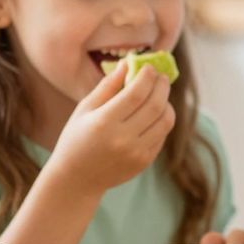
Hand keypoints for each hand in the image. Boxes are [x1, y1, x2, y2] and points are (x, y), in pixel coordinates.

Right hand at [45, 63, 174, 196]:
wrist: (77, 179)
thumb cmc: (76, 138)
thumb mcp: (85, 109)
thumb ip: (107, 86)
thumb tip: (127, 63)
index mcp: (104, 122)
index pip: (137, 93)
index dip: (147, 76)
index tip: (149, 66)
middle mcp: (123, 139)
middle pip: (155, 104)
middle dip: (161, 85)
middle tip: (160, 76)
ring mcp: (136, 153)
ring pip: (165, 120)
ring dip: (166, 102)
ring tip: (159, 93)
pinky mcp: (144, 161)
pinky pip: (162, 135)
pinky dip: (162, 119)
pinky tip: (154, 113)